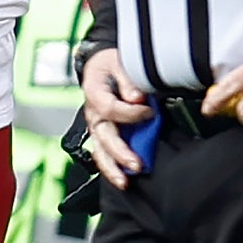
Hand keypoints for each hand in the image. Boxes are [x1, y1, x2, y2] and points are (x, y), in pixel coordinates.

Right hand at [80, 44, 152, 189]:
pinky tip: (122, 179)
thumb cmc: (112, 65)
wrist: (101, 68)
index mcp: (94, 91)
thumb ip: (127, 78)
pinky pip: (103, 154)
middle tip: (137, 164)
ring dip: (113, 167)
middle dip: (120, 152)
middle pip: (103, 136)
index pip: (110, 109)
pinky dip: (111, 168)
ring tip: (125, 181)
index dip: (130, 113)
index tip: (149, 112)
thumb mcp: (119, 61)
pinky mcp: (101, 135)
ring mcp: (95, 127)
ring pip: (99, 151)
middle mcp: (92, 113)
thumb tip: (136, 98)